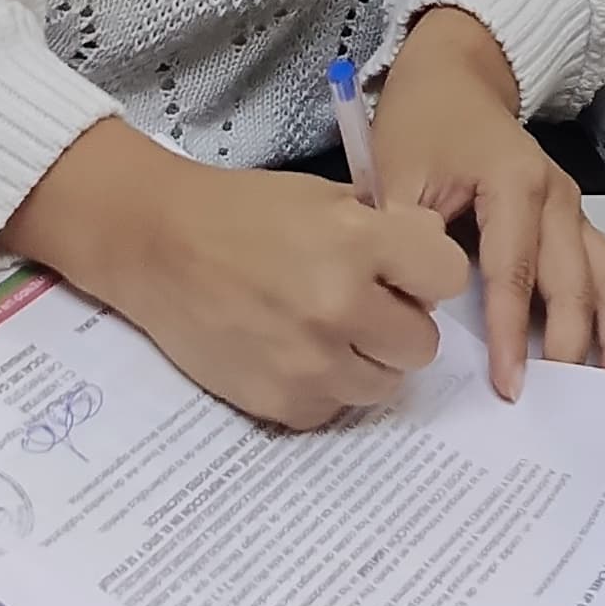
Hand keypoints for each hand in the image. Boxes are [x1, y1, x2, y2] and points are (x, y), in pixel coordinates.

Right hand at [4, 121, 467, 428]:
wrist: (156, 246)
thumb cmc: (240, 213)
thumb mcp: (324, 197)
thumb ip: (386, 230)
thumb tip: (430, 265)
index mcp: (356, 243)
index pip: (448, 277)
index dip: (426, 272)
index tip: (401, 269)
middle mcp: (340, 308)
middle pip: (422, 344)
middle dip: (397, 323)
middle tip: (361, 304)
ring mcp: (311, 362)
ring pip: (385, 385)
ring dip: (365, 361)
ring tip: (325, 331)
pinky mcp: (282, 402)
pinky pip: (336, 408)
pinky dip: (323, 386)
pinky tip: (292, 352)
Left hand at [372, 7, 604, 399]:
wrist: (454, 80)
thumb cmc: (424, 125)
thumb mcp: (396, 174)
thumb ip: (405, 240)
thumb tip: (413, 306)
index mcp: (513, 183)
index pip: (514, 275)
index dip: (513, 335)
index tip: (511, 385)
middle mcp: (557, 197)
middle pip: (574, 283)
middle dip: (573, 346)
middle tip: (564, 401)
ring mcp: (574, 208)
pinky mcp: (577, 219)